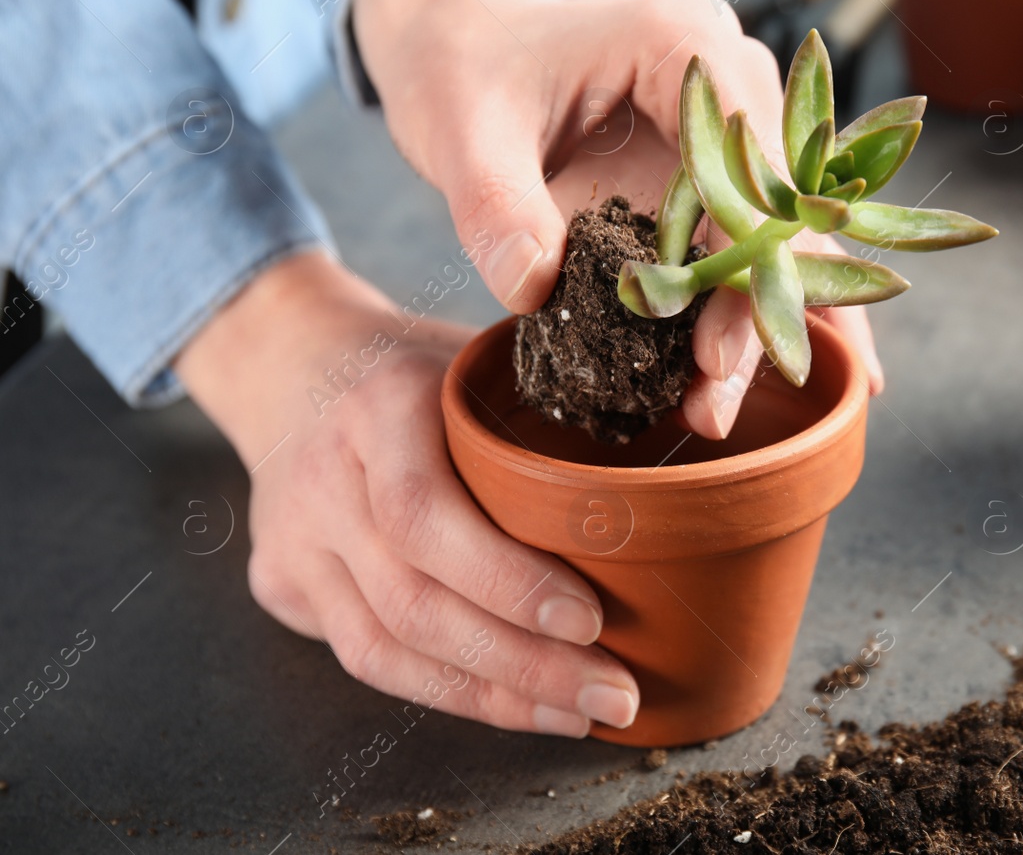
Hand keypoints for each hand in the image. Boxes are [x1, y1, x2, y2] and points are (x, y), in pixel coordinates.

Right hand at [175, 252, 637, 736]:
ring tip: (580, 712)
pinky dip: (452, 691)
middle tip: (616, 694)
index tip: (594, 620)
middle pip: (412, 601)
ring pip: (385, 649)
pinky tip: (520, 704)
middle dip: (522, 663)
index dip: (508, 579)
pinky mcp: (284, 586)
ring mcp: (293, 540)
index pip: (425, 513)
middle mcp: (323, 479)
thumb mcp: (481, 356)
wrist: (293, 363)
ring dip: (493, 695)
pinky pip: (370, 658)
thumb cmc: (421, 366)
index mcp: (380, 407)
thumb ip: (556, 397)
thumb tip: (693, 433)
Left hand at [351, 0, 884, 438]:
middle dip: (755, 313)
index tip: (713, 350)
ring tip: (729, 410)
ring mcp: (733, 134)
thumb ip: (494, 204)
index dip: (740, 260)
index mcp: (686, 48)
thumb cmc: (468, 68)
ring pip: (778, 240)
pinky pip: (754, 247)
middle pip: (773, 213)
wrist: (466, 45)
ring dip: (765, 325)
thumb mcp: (463, 129)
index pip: (745, 165)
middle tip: (714, 402)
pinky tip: (812, 376)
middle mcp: (733, 87)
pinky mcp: (715, 177)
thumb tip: (530, 289)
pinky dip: (766, 308)